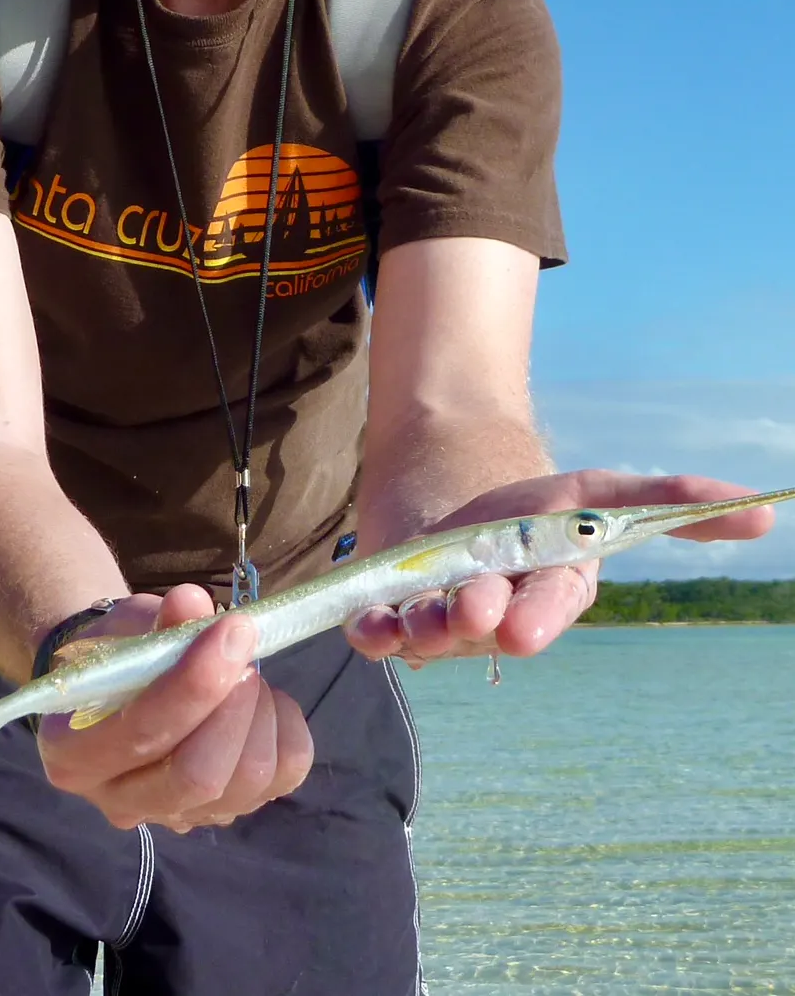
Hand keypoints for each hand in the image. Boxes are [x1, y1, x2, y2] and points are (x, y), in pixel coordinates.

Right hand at [35, 584, 313, 832]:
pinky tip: (261, 700)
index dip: (194, 684)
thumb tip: (192, 602)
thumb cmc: (115, 651)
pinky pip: (282, 779)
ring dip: (259, 712)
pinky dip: (285, 729)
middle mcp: (120, 801)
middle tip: (243, 650)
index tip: (233, 628)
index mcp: (74, 754)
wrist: (117, 684)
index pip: (141, 735)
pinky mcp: (225, 812)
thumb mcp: (125, 626)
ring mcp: (176, 816)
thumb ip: (158, 621)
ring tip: (245, 671)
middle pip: (197, 776)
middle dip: (233, 706)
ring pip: (245, 783)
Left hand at [345, 470, 774, 668]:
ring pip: (428, 634)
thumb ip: (670, 504)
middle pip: (484, 626)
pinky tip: (362, 624)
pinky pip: (375, 632)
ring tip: (415, 614)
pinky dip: (368, 630)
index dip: (537, 617)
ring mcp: (439, 619)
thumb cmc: (529, 506)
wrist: (445, 482)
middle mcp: (495, 617)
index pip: (548, 609)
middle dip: (476, 619)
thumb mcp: (596, 493)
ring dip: (420, 627)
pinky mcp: (387, 611)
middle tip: (468, 609)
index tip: (521, 625)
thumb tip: (769, 511)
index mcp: (547, 593)